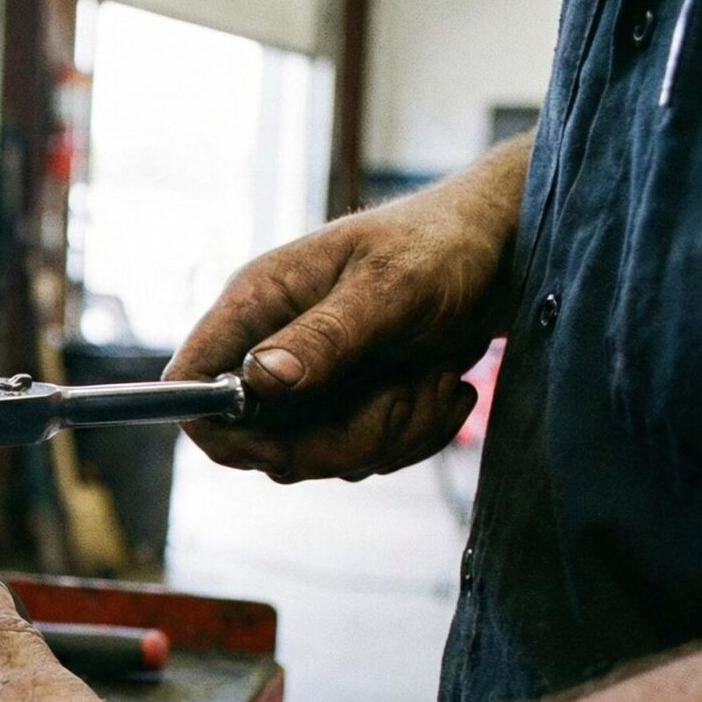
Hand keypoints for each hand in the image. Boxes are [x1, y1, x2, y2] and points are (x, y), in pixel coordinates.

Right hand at [169, 135, 530, 481]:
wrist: (510, 251)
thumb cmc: (446, 245)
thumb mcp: (391, 286)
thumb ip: (325, 336)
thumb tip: (259, 380)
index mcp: (257, 304)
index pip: (190, 382)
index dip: (221, 428)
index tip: (286, 441)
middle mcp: (270, 344)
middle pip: (259, 442)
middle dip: (340, 439)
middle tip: (402, 399)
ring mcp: (309, 379)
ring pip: (315, 456)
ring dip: (388, 434)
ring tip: (437, 379)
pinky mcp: (347, 403)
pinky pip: (357, 456)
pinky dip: (409, 437)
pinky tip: (443, 387)